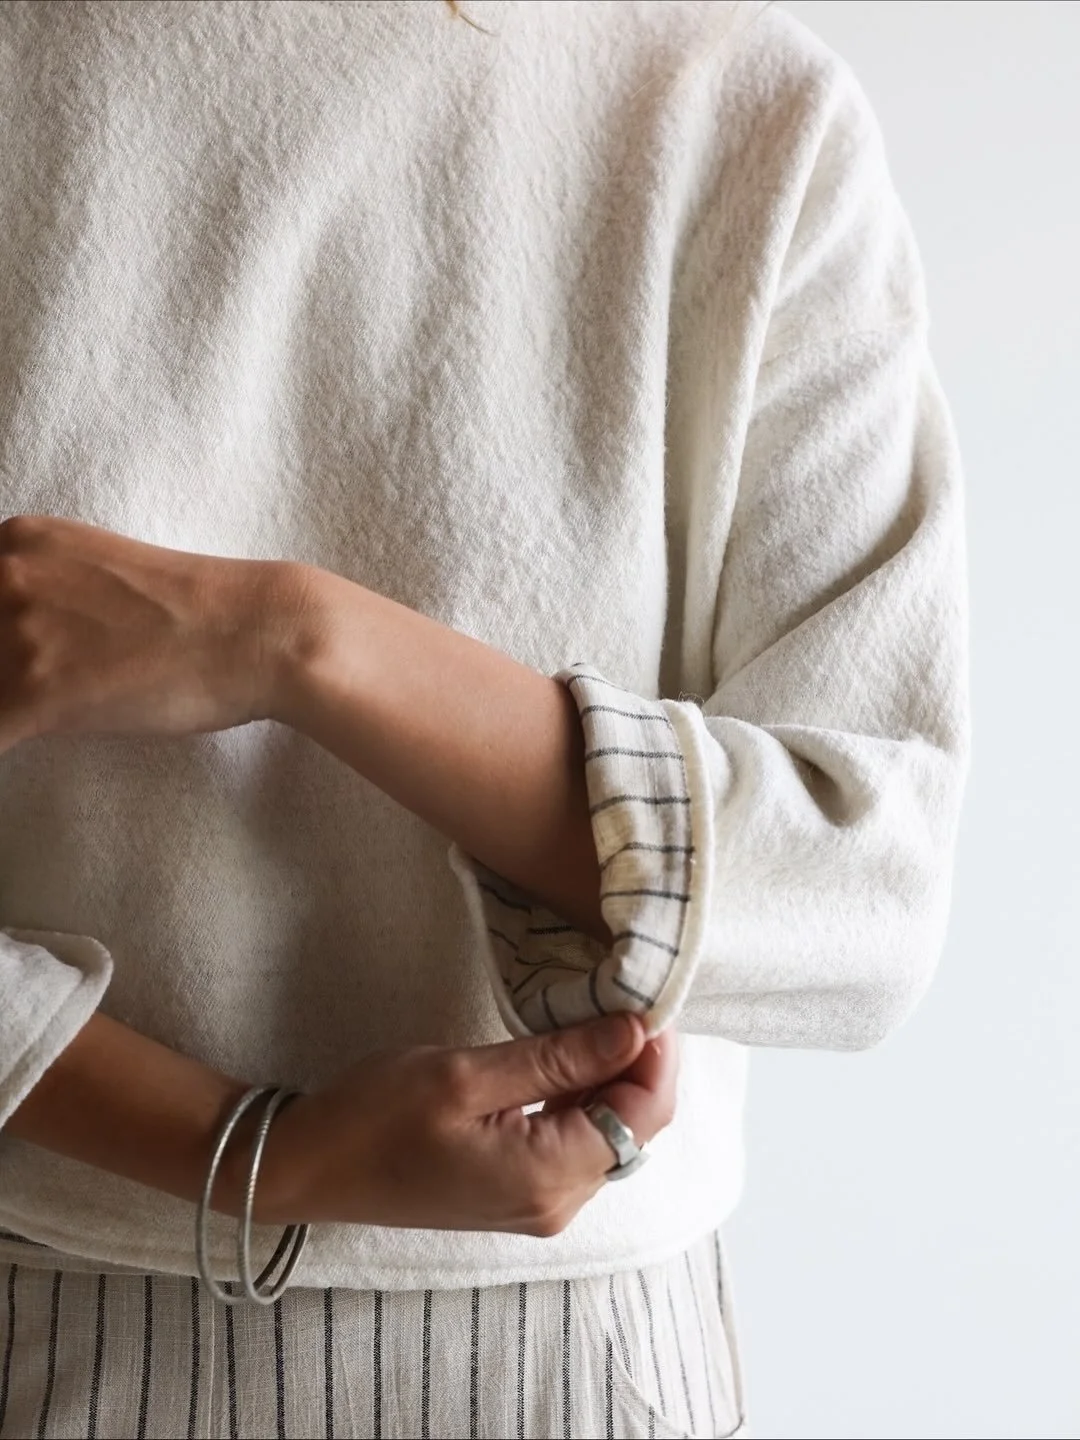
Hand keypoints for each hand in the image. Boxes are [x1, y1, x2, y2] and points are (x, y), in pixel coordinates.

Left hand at [0, 514, 288, 751]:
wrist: (258, 632)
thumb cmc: (199, 614)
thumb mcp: (99, 578)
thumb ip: (43, 598)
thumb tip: (19, 650)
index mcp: (20, 540)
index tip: (14, 671)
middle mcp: (6, 574)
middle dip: (1, 681)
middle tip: (44, 698)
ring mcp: (18, 632)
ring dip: (7, 714)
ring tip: (48, 722)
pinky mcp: (35, 693)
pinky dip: (4, 748)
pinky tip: (28, 749)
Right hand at [255, 1014, 677, 1234]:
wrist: (308, 1167)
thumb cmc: (375, 1116)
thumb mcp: (466, 1074)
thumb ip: (557, 1059)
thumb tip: (634, 1032)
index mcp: (548, 1178)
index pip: (643, 1115)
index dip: (656, 1053)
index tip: (646, 994)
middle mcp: (556, 1204)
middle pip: (633, 1127)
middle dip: (639, 1062)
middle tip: (622, 993)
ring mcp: (537, 1205)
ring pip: (607, 1135)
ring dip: (611, 1077)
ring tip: (596, 1014)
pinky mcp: (517, 1195)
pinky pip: (574, 1144)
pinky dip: (581, 1098)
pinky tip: (565, 1057)